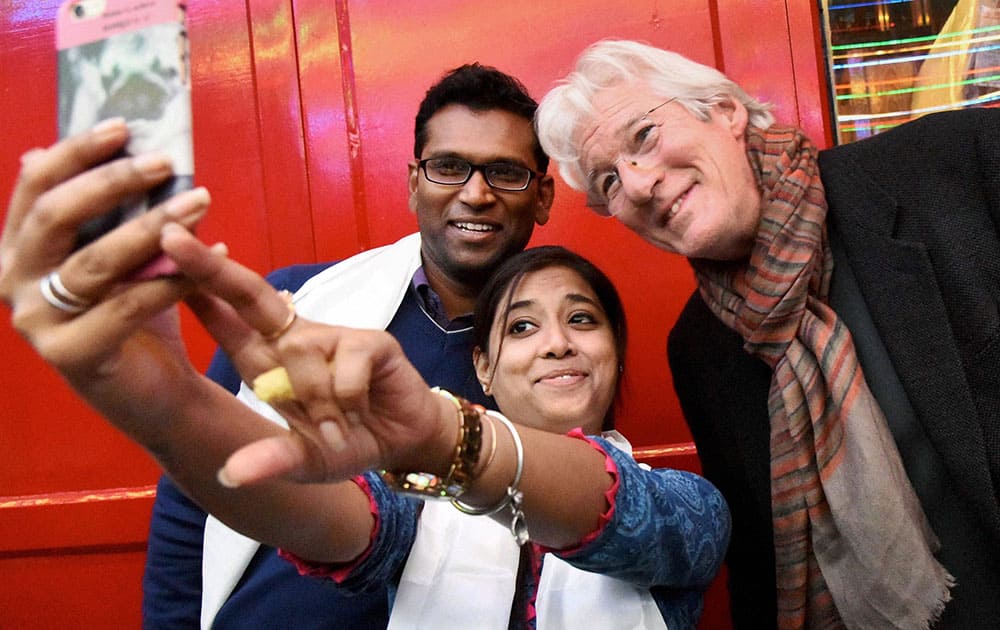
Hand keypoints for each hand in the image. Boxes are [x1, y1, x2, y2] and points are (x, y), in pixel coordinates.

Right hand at [0, 120, 210, 413]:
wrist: (154, 389)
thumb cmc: (135, 311)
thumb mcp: (124, 252)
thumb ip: (113, 208)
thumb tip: (118, 138)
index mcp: (17, 248)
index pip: (34, 187)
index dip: (74, 152)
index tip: (123, 127)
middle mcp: (13, 282)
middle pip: (55, 217)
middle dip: (113, 182)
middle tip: (165, 164)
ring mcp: (36, 322)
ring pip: (96, 263)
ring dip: (153, 228)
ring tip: (200, 203)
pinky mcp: (70, 355)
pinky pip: (126, 306)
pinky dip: (173, 279)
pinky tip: (215, 252)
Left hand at [161, 227, 455, 486]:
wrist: (405, 440)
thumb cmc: (348, 442)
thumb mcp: (304, 462)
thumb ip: (272, 462)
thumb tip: (230, 476)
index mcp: (268, 363)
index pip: (226, 322)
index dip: (195, 292)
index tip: (159, 258)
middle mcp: (294, 340)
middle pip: (249, 296)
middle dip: (210, 268)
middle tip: (171, 238)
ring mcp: (333, 336)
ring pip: (299, 352)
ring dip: (315, 400)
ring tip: (335, 429)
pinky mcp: (371, 341)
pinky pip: (344, 369)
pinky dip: (348, 400)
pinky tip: (359, 413)